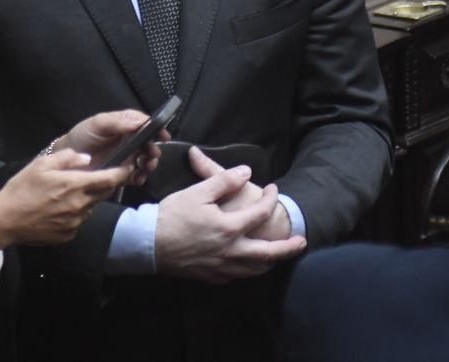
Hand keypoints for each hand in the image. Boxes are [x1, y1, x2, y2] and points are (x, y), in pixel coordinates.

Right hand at [0, 149, 132, 253]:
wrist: (5, 221)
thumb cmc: (21, 189)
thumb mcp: (42, 165)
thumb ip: (68, 158)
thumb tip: (88, 159)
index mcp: (75, 185)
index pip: (110, 179)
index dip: (123, 172)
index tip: (129, 167)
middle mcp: (80, 205)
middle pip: (103, 193)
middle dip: (103, 184)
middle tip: (90, 178)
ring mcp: (75, 223)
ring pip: (90, 207)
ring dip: (86, 199)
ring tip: (64, 195)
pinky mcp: (69, 235)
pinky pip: (79, 221)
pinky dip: (75, 214)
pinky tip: (57, 210)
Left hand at [61, 109, 163, 185]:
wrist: (66, 161)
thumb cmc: (82, 137)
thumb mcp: (97, 124)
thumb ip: (117, 122)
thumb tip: (140, 122)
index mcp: (124, 125)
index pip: (144, 124)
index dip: (156, 128)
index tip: (163, 135)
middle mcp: (129, 141)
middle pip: (148, 144)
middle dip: (153, 150)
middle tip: (152, 155)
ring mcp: (127, 158)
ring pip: (145, 160)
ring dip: (149, 164)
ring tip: (145, 167)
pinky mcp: (122, 173)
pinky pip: (136, 175)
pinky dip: (140, 177)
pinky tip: (137, 178)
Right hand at [155, 148, 305, 282]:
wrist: (147, 244)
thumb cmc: (171, 216)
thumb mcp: (198, 191)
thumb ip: (223, 180)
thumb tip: (244, 171)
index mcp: (229, 228)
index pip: (260, 213)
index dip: (270, 198)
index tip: (273, 189)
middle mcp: (230, 251)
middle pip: (268, 253)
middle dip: (288, 248)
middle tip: (301, 241)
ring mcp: (221, 267)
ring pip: (254, 269)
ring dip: (270, 262)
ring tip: (278, 256)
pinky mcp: (210, 276)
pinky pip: (236, 276)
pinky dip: (248, 270)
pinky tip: (247, 265)